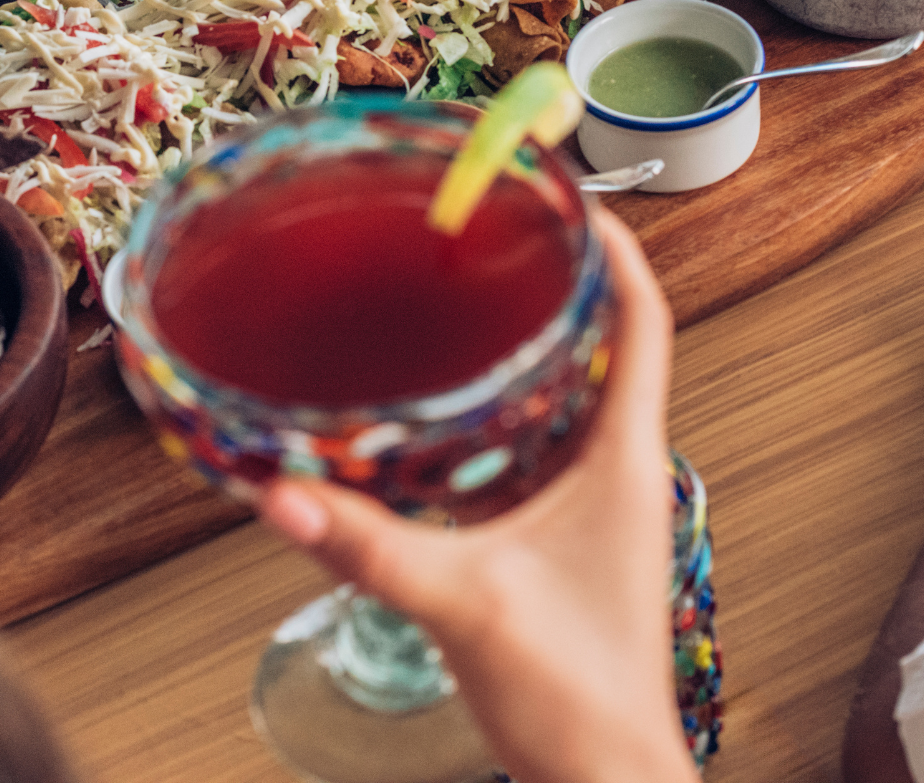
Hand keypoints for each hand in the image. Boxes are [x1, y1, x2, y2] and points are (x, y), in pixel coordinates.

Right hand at [256, 211, 698, 782]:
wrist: (604, 779)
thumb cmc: (574, 696)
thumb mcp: (461, 602)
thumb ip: (367, 546)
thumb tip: (276, 493)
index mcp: (625, 458)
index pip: (646, 322)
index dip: (617, 252)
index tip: (573, 198)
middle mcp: (624, 469)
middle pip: (612, 344)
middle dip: (562, 284)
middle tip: (496, 236)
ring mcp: (600, 506)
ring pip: (579, 396)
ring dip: (538, 347)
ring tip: (470, 300)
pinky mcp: (571, 539)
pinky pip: (548, 447)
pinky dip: (510, 412)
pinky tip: (447, 417)